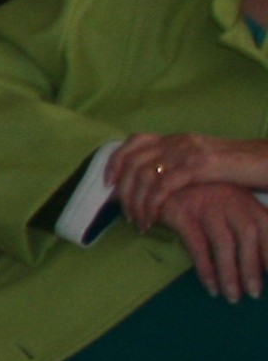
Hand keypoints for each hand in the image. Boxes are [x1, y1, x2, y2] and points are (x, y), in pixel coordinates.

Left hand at [110, 130, 267, 221]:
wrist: (267, 162)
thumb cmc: (238, 169)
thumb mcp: (202, 164)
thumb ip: (178, 168)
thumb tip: (152, 187)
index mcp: (178, 139)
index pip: (135, 141)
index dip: (115, 160)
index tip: (108, 182)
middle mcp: (178, 142)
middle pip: (132, 161)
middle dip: (123, 189)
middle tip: (124, 211)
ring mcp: (187, 152)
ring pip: (143, 175)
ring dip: (135, 202)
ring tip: (139, 221)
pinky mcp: (198, 167)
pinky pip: (162, 187)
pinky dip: (151, 206)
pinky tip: (152, 220)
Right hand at [157, 175, 267, 301]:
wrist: (156, 177)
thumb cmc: (195, 196)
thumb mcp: (225, 203)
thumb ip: (242, 223)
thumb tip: (259, 259)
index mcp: (245, 198)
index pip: (266, 225)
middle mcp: (229, 200)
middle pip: (248, 235)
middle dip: (253, 267)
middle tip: (254, 293)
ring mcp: (205, 205)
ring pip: (224, 243)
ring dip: (230, 273)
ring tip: (232, 296)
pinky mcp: (182, 213)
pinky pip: (198, 246)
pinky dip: (206, 268)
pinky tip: (210, 286)